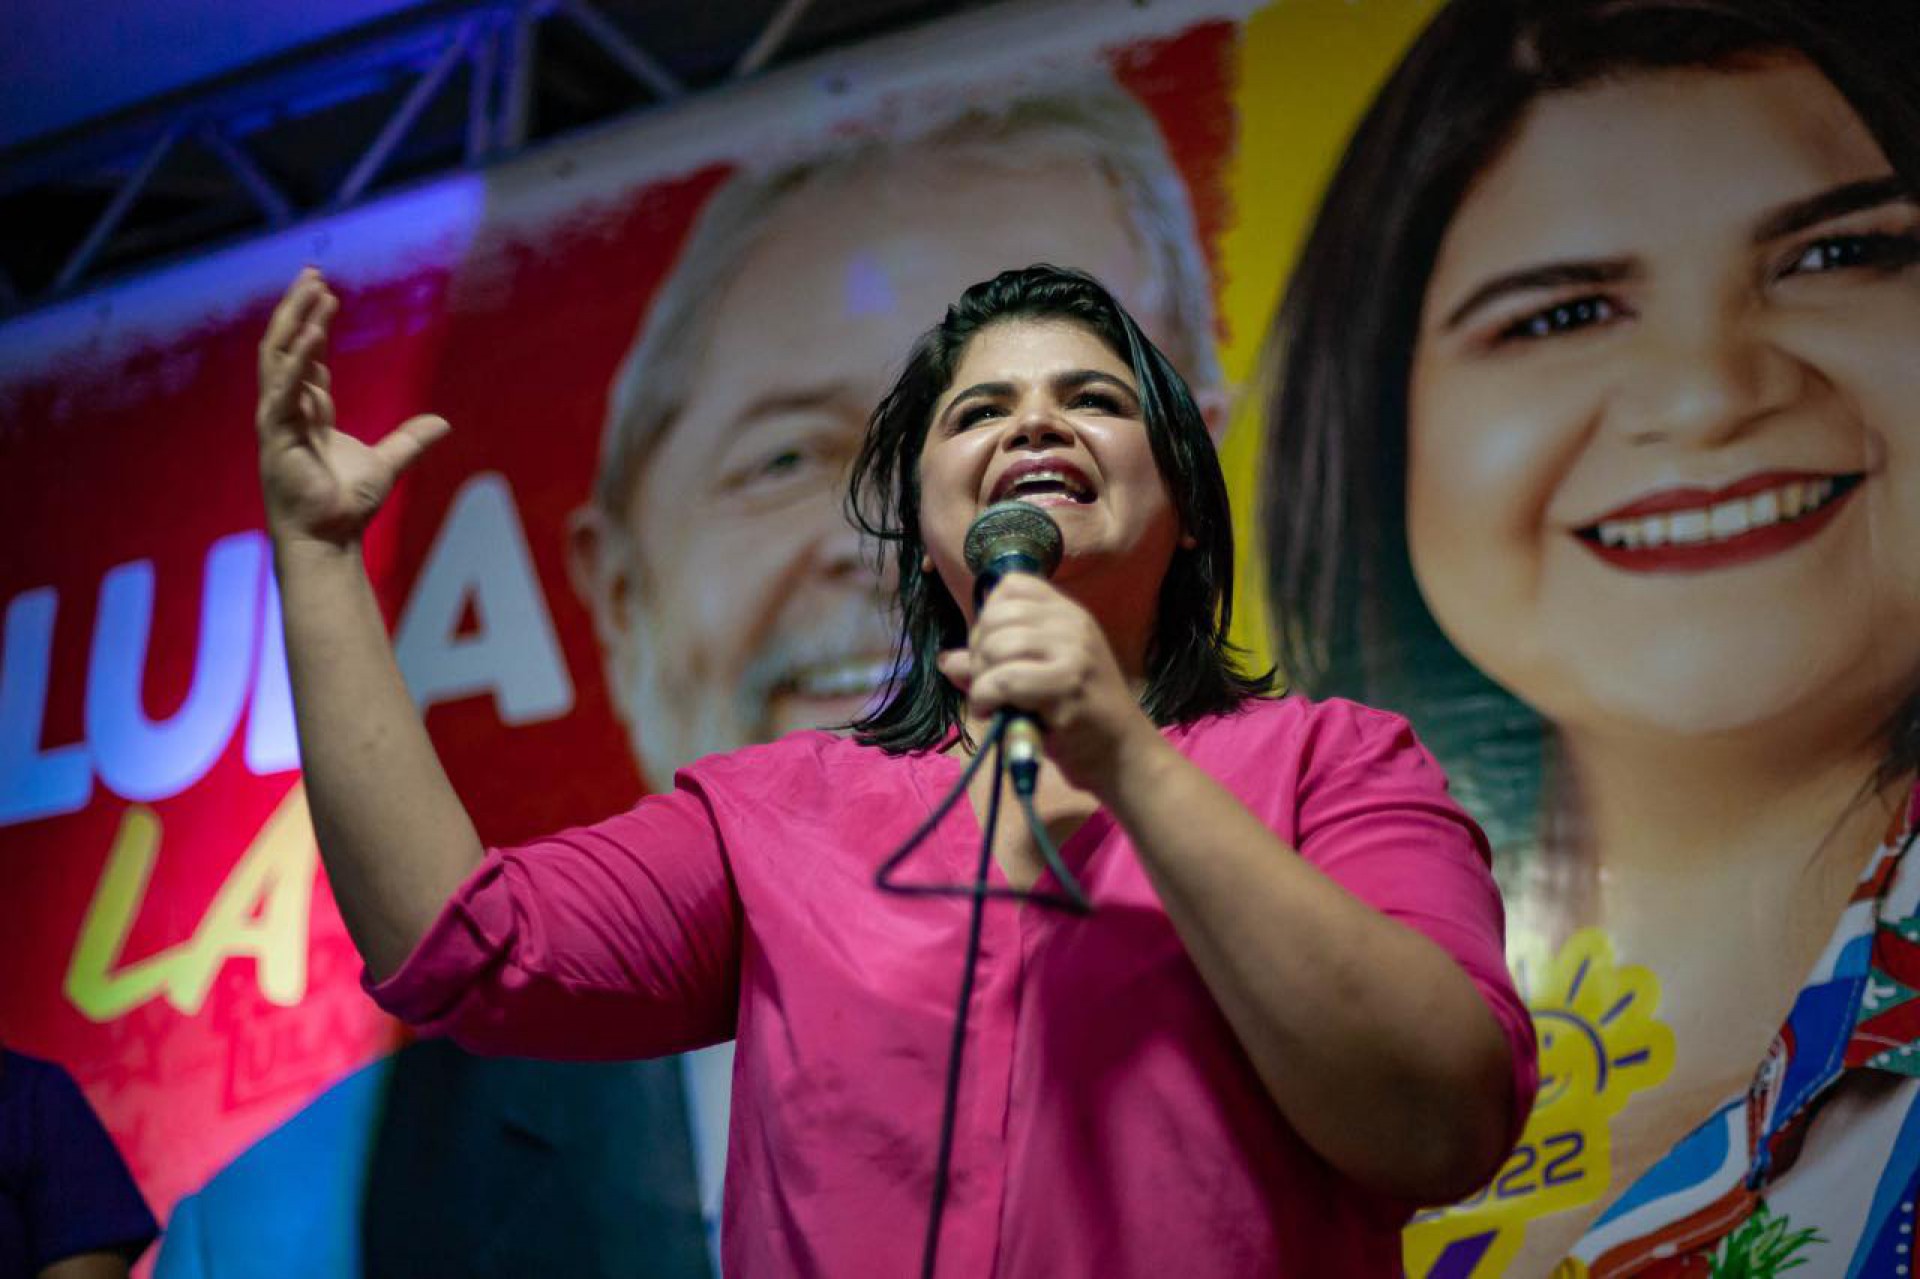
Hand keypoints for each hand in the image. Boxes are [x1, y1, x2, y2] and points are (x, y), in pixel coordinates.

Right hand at [256, 268, 448, 549]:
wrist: (330, 539)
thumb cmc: (347, 506)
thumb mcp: (388, 463)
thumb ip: (410, 440)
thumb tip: (442, 423)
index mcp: (305, 414)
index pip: (305, 359)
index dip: (314, 327)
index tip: (327, 294)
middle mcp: (285, 411)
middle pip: (286, 347)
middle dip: (298, 309)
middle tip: (312, 274)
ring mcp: (276, 420)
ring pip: (280, 356)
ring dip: (297, 320)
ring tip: (314, 287)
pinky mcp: (276, 434)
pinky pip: (285, 387)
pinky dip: (300, 358)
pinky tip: (315, 330)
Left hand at [935, 574, 1156, 793]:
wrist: (1120, 753)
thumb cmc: (1076, 715)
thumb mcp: (1037, 677)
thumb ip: (993, 662)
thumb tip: (948, 660)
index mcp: (1068, 613)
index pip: (1012, 584)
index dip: (989, 615)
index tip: (994, 651)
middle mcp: (1073, 624)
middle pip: (997, 615)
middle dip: (979, 652)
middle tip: (988, 684)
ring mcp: (1073, 652)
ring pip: (996, 646)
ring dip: (980, 680)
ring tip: (990, 701)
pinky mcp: (1066, 685)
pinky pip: (1002, 680)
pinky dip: (985, 699)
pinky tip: (993, 713)